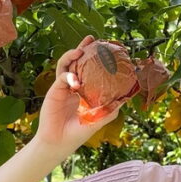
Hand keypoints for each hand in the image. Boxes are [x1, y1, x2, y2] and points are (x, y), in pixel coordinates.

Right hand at [33, 37, 122, 151]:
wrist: (59, 142)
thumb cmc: (78, 132)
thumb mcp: (98, 120)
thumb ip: (110, 109)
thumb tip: (126, 99)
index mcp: (85, 90)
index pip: (90, 69)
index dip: (95, 58)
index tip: (104, 47)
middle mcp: (73, 86)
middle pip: (77, 62)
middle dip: (82, 48)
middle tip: (91, 39)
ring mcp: (63, 87)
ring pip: (66, 65)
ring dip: (71, 56)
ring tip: (79, 52)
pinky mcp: (54, 91)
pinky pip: (61, 78)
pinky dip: (68, 76)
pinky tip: (75, 81)